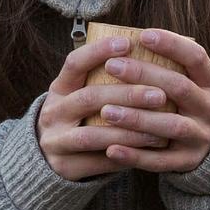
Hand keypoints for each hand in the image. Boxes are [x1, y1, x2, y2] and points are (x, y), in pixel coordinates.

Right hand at [38, 35, 172, 180]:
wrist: (50, 159)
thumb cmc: (81, 119)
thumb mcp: (82, 95)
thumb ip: (105, 80)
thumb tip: (152, 55)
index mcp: (59, 89)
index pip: (74, 63)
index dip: (99, 51)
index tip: (128, 43)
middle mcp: (53, 113)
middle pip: (88, 98)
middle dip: (126, 95)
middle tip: (159, 95)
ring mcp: (56, 141)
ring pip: (92, 135)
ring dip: (129, 131)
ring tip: (159, 129)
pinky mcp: (65, 167)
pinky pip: (99, 162)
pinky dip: (125, 155)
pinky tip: (148, 151)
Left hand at [96, 29, 209, 173]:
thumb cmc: (189, 105)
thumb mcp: (192, 82)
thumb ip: (170, 65)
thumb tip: (129, 38)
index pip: (196, 57)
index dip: (172, 44)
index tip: (143, 35)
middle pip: (179, 88)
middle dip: (145, 75)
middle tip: (112, 66)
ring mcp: (201, 137)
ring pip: (170, 126)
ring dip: (137, 118)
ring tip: (106, 111)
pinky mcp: (188, 162)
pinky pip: (160, 161)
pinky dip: (135, 156)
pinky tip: (110, 149)